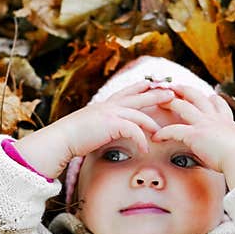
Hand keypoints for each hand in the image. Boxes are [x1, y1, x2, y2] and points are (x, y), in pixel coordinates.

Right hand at [13, 82, 173, 178]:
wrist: (62, 139)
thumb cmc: (73, 137)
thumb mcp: (90, 127)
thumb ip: (102, 125)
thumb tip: (106, 132)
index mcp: (105, 105)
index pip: (126, 91)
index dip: (140, 87)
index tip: (152, 84)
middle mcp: (109, 105)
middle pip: (138, 96)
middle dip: (156, 94)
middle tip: (172, 92)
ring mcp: (111, 113)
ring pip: (139, 114)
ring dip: (152, 123)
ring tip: (162, 131)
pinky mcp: (112, 124)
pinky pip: (133, 130)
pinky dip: (141, 140)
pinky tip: (144, 149)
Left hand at [151, 84, 234, 187]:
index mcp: (227, 122)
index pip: (219, 105)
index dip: (213, 99)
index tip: (209, 96)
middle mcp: (214, 119)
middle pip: (197, 97)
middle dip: (185, 90)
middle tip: (174, 87)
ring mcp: (204, 124)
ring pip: (182, 106)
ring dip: (169, 102)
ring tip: (158, 102)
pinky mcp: (194, 134)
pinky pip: (173, 130)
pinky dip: (163, 133)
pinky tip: (156, 137)